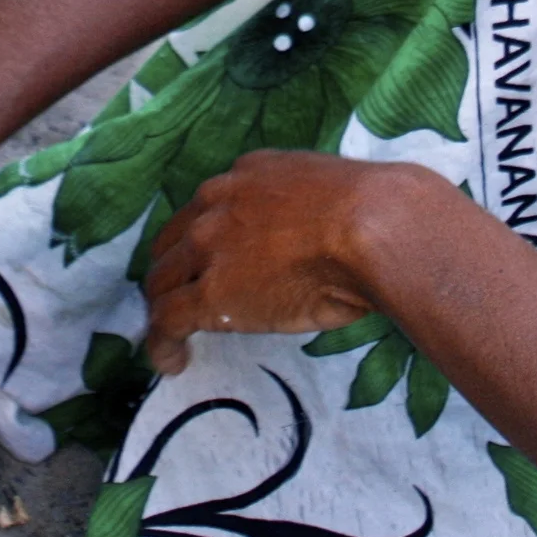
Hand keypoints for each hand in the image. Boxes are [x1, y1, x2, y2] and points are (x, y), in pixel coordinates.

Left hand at [142, 151, 425, 373]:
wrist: (373, 228)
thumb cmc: (373, 212)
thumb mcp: (326, 191)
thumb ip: (305, 210)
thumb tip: (316, 241)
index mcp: (249, 174)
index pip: (207, 208)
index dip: (202, 239)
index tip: (210, 263)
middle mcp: (218, 203)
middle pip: (174, 242)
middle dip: (173, 272)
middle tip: (181, 300)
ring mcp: (209, 248)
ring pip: (163, 281)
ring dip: (163, 308)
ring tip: (172, 338)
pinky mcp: (210, 293)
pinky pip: (168, 320)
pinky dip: (163, 344)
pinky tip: (173, 362)